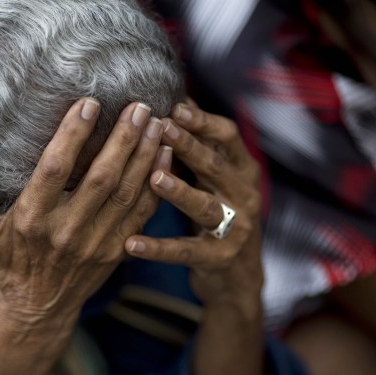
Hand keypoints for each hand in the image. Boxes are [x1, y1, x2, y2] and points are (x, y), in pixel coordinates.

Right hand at [0, 98, 166, 332]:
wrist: (38, 310)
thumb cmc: (6, 264)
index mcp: (32, 219)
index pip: (54, 170)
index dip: (72, 136)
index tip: (89, 103)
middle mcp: (67, 230)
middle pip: (100, 178)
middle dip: (123, 139)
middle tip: (139, 104)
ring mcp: (96, 242)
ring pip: (127, 192)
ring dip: (145, 155)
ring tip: (157, 120)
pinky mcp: (116, 250)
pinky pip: (142, 214)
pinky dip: (157, 184)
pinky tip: (166, 154)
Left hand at [125, 100, 262, 307]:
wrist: (239, 275)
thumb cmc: (217, 212)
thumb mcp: (212, 177)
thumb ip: (198, 145)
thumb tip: (176, 99)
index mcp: (241, 169)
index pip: (227, 137)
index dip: (203, 121)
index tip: (176, 106)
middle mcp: (244, 195)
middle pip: (216, 166)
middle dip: (189, 146)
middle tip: (161, 129)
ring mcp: (235, 228)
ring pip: (205, 206)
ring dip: (179, 190)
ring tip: (153, 178)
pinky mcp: (219, 258)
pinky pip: (185, 251)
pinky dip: (158, 248)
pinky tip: (131, 243)